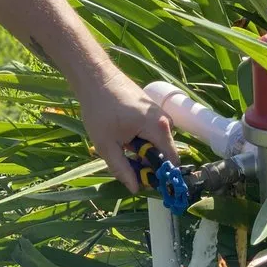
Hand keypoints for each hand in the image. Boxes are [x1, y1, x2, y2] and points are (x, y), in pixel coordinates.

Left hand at [76, 68, 178, 193]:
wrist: (95, 77)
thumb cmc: (99, 110)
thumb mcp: (106, 145)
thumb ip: (122, 169)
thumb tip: (136, 189)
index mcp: (159, 128)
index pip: (171, 160)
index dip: (161, 176)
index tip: (146, 183)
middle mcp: (165, 120)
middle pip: (164, 153)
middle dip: (148, 164)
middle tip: (126, 165)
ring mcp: (160, 114)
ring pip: (157, 143)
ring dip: (142, 152)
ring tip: (121, 147)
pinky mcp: (152, 110)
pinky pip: (153, 133)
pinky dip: (141, 140)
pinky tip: (123, 136)